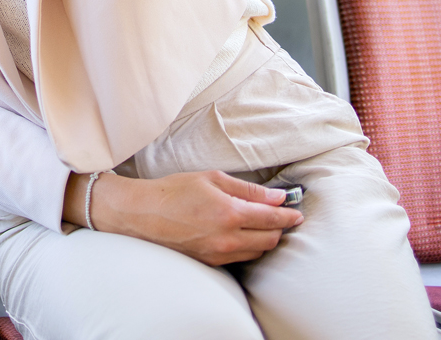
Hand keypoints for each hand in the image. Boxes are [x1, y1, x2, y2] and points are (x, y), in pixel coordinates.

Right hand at [63, 170, 301, 265]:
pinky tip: (244, 234)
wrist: (143, 214)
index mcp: (229, 213)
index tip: (297, 212)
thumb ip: (247, 190)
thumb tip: (277, 197)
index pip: (272, 218)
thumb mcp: (212, 179)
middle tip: (283, 216)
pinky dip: (249, 246)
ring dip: (266, 239)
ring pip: (257, 251)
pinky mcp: (210, 262)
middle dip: (280, 228)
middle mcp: (227, 238)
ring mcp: (218, 254)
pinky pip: (240, 257)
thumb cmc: (174, 191)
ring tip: (264, 224)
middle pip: (270, 239)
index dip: (289, 216)